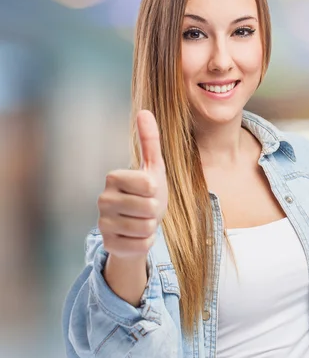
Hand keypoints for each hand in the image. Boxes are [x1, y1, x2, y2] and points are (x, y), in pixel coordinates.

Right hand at [97, 110, 168, 258]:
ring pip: (146, 227)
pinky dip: (146, 242)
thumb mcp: (153, 167)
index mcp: (113, 177)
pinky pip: (142, 245)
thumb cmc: (148, 194)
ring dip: (151, 226)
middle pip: (149, 208)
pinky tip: (136, 236)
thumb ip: (150, 141)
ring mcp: (103, 224)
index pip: (149, 186)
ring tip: (142, 221)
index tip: (148, 191)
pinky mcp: (109, 245)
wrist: (140, 226)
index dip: (156, 191)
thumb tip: (145, 111)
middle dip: (155, 210)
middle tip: (146, 209)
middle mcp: (102, 200)